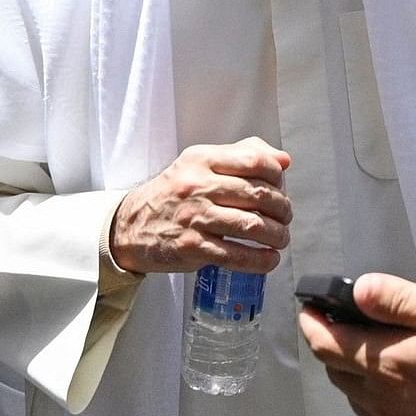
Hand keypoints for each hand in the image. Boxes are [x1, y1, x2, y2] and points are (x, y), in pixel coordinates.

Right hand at [108, 138, 291, 275]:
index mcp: (201, 159)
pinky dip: (260, 260)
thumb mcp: (199, 164)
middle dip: (282, 209)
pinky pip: (236, 255)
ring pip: (252, 226)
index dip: (277, 175)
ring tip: (281, 238)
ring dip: (276, 235)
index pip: (253, 160)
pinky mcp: (192, 247)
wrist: (130, 226)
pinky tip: (269, 259)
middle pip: (258, 194)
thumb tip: (283, 160)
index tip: (281, 186)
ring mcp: (194, 217)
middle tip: (285, 217)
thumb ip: (241, 155)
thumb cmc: (173, 194)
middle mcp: (197, 186)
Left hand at [297, 267, 415, 415]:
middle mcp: (382, 402)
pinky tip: (411, 394)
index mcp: (386, 363)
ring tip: (390, 358)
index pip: (326, 342)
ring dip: (361, 377)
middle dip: (337, 347)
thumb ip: (404, 299)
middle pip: (338, 372)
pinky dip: (383, 405)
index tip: (312, 307)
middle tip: (354, 328)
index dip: (313, 321)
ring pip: (360, 400)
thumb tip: (362, 289)